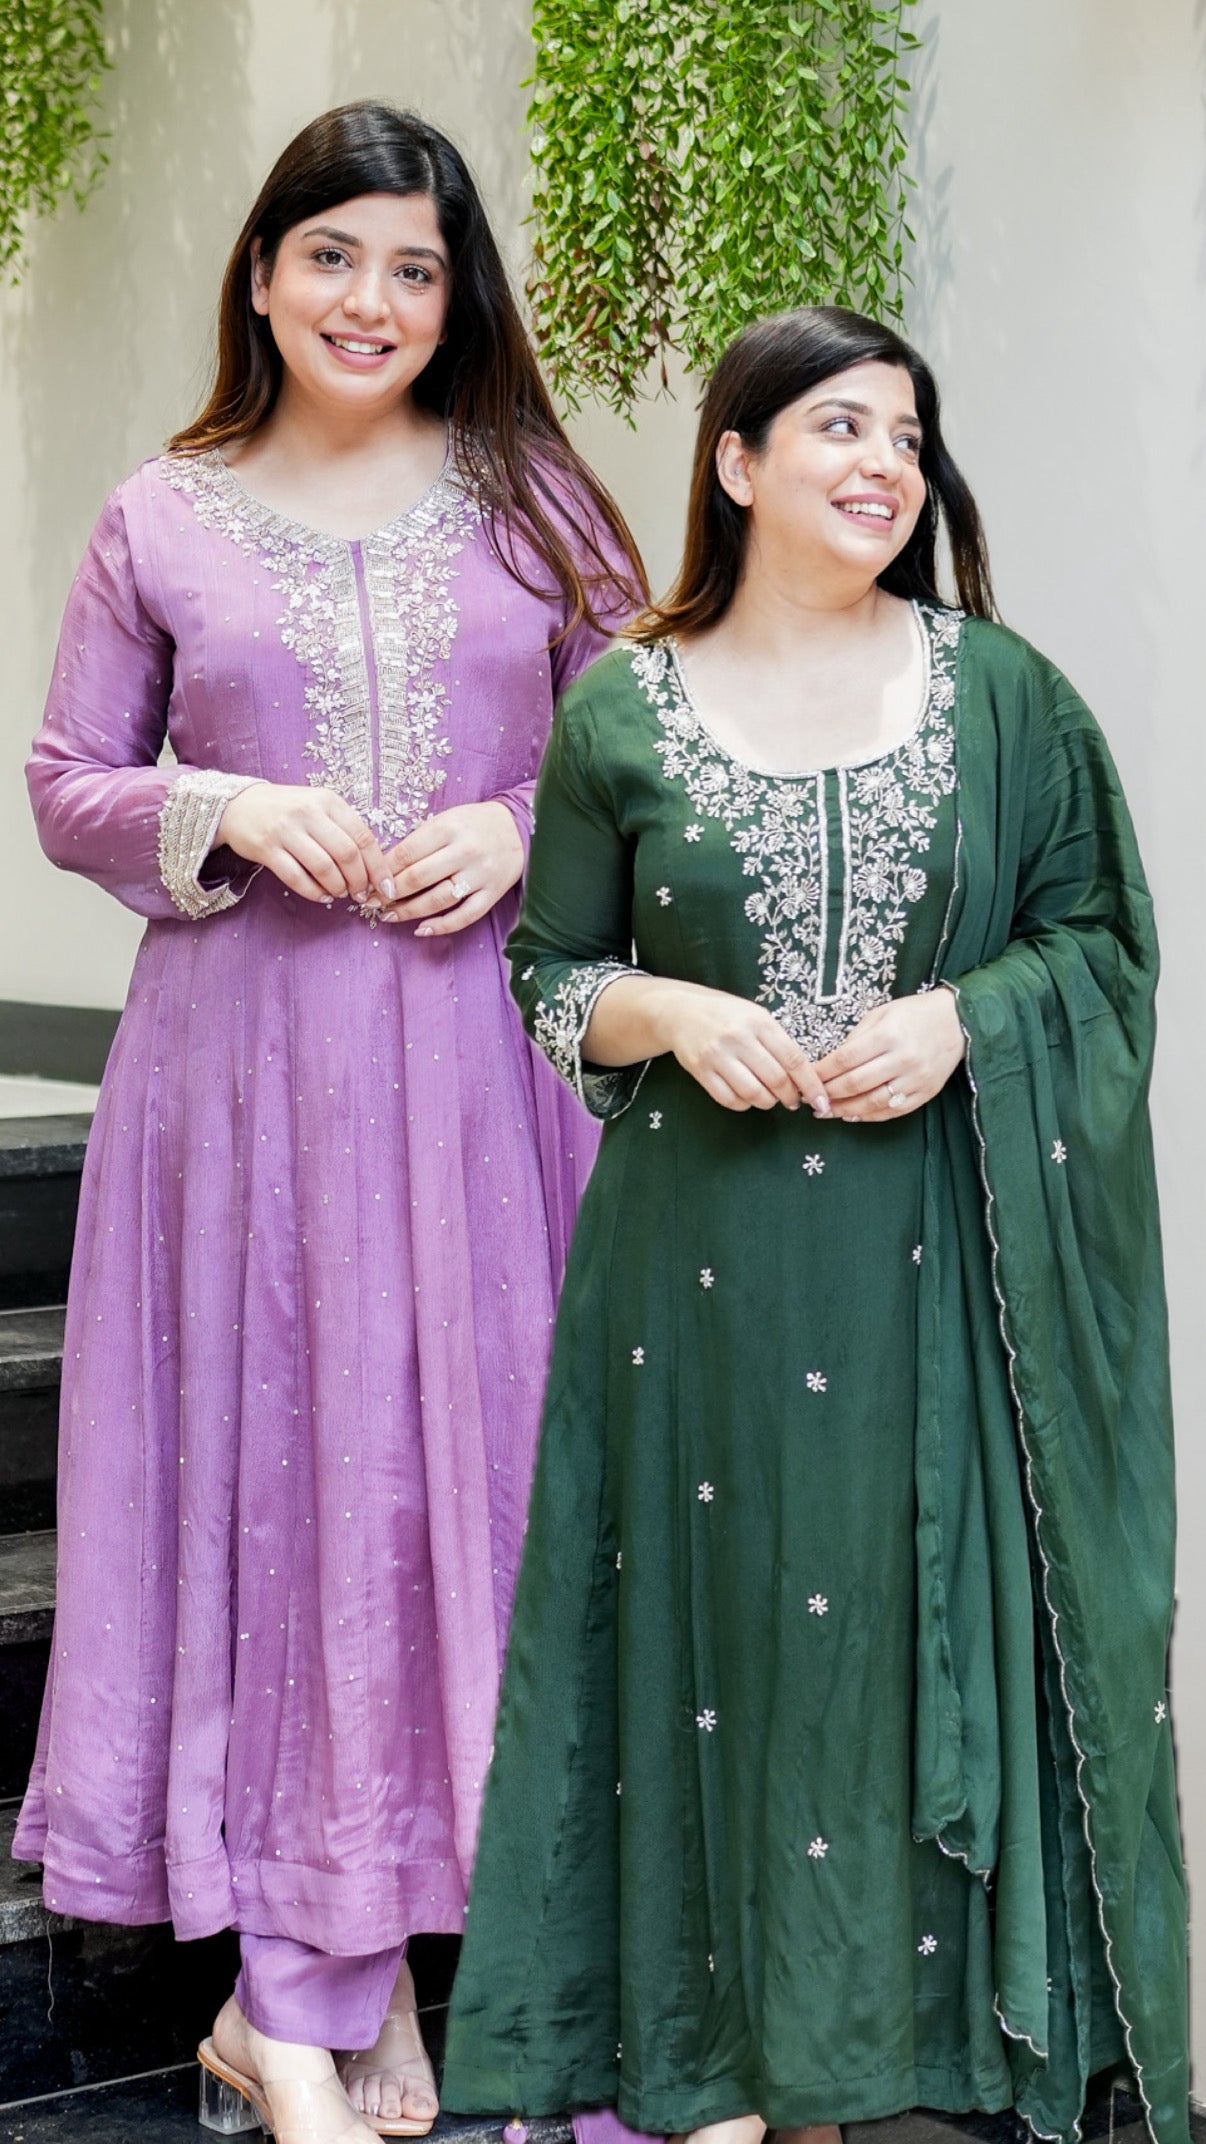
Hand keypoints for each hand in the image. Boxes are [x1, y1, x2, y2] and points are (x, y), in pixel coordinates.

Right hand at [217, 783, 392, 905]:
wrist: (239, 805)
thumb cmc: (288, 810)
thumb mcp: (319, 806)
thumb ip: (344, 828)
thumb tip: (372, 866)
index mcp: (328, 800)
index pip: (363, 837)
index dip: (378, 866)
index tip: (387, 886)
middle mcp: (308, 812)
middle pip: (347, 854)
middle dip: (360, 881)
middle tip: (361, 894)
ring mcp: (285, 830)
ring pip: (323, 868)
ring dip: (337, 887)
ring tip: (340, 893)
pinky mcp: (266, 848)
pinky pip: (296, 878)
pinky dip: (314, 892)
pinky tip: (322, 896)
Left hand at [380, 802, 523, 935]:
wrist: (517, 828)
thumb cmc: (472, 824)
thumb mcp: (444, 820)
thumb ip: (418, 841)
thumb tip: (383, 869)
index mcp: (448, 827)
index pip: (406, 853)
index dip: (382, 872)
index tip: (367, 883)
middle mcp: (465, 851)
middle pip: (418, 878)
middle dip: (390, 893)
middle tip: (372, 902)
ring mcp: (481, 874)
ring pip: (439, 900)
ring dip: (409, 912)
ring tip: (389, 916)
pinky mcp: (493, 893)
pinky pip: (465, 915)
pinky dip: (442, 925)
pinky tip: (422, 929)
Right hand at [654, 981, 831, 1114]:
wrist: (682, 1011)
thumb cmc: (727, 1015)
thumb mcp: (756, 1017)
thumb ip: (778, 1043)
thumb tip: (803, 1078)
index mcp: (759, 1022)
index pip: (794, 1059)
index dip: (811, 1084)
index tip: (821, 1100)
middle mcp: (739, 1037)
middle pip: (776, 1080)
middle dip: (790, 1097)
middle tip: (793, 1101)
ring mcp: (717, 1055)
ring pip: (753, 1093)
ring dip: (767, 1102)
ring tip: (769, 1098)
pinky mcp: (700, 1070)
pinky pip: (729, 1099)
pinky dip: (743, 1104)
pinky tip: (746, 1097)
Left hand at [814, 988, 964, 1121]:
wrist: (958, 1021)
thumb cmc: (914, 1014)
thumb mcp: (881, 1014)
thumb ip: (856, 1038)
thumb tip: (831, 1062)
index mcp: (888, 1035)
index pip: (845, 1059)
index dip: (822, 1072)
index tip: (807, 1078)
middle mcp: (902, 1059)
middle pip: (856, 1084)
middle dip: (829, 1094)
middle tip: (812, 1099)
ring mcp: (915, 1079)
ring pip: (873, 1102)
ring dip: (846, 1110)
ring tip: (828, 1111)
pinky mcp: (925, 1093)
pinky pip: (893, 1111)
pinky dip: (870, 1116)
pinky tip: (853, 1116)